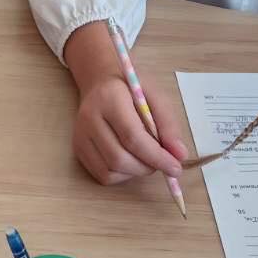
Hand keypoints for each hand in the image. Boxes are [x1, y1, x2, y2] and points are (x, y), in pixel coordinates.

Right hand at [73, 71, 187, 185]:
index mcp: (109, 98)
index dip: (156, 156)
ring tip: (146, 157)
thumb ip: (168, 125)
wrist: (100, 81)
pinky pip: (103, 175)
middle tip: (163, 162)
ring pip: (111, 171)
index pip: (132, 136)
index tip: (176, 168)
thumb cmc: (130, 88)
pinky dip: (123, 175)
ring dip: (136, 172)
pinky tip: (130, 159)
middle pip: (119, 158)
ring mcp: (80, 135)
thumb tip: (180, 155)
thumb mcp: (155, 96)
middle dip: (147, 167)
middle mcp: (89, 117)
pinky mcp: (78, 149)